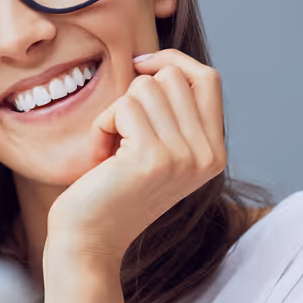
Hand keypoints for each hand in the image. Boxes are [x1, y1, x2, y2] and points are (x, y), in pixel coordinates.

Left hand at [46, 49, 226, 266]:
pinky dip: (102, 125)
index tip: (140, 66)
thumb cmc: (111, 190)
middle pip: (173, 76)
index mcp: (214, 152)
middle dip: (136, 93)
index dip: (173, 60)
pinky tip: (101, 157)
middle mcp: (207, 155)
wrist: (89, 241)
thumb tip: (161, 60)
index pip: (208, 79)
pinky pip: (123, 107)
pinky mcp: (153, 159)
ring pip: (146, 88)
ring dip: (116, 113)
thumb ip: (172, 112)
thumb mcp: (157, 149)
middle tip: (121, 133)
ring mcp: (184, 157)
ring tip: (111, 149)